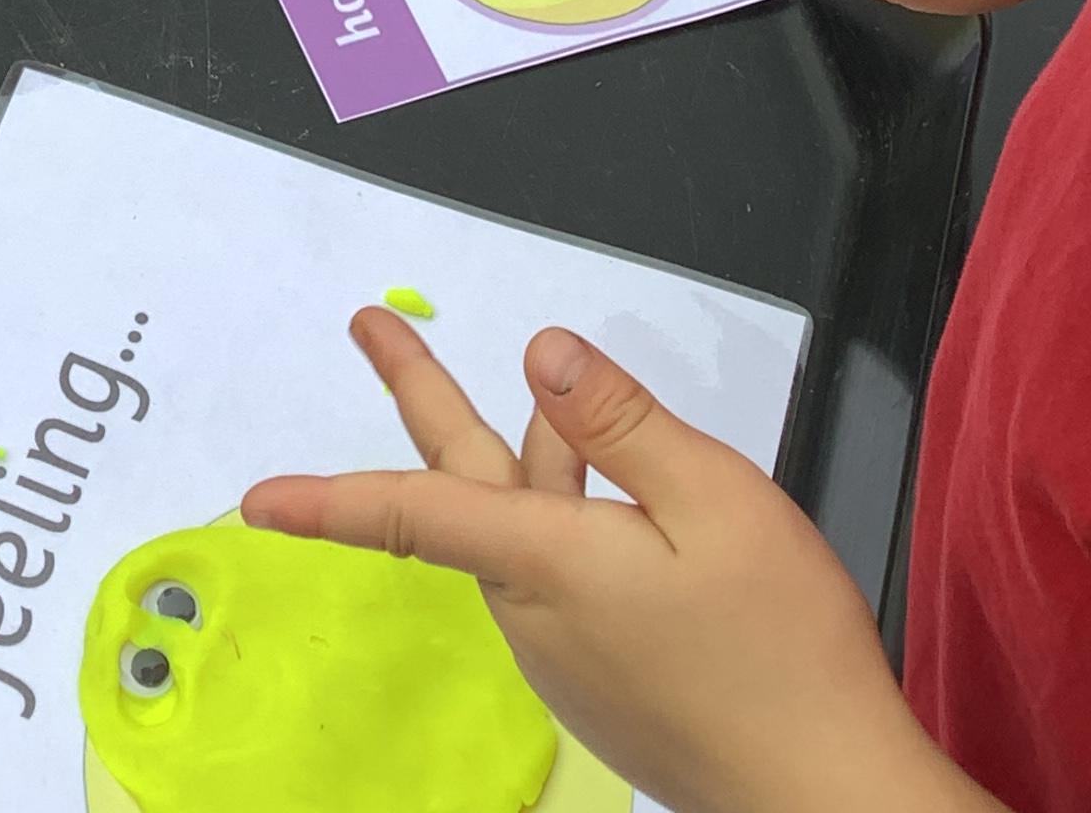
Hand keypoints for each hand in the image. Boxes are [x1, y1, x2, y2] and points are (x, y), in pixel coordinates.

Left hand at [243, 309, 978, 812]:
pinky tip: (629, 500)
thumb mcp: (717, 498)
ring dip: (530, 457)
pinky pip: (562, 577)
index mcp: (548, 564)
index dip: (329, 498)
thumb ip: (622, 421)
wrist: (834, 800)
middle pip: (462, 489)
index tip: (256, 498)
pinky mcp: (603, 685)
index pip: (412, 512)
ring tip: (553, 402)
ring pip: (524, 528)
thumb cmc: (783, 651)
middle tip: (373, 325)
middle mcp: (537, 613)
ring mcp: (568, 656)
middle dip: (421, 395)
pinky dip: (574, 518)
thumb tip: (540, 353)